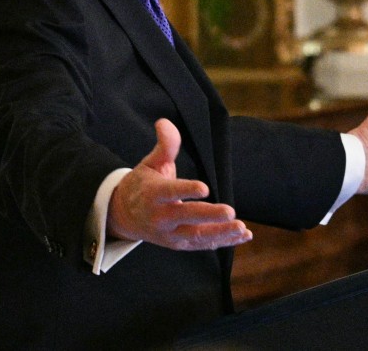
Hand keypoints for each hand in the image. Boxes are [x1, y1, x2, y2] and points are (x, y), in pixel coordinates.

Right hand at [108, 118, 251, 249]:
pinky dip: (224, 241)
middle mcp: (160, 217)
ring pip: (196, 236)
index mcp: (152, 194)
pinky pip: (202, 244)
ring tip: (242, 228)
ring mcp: (169, 233)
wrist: (123, 216)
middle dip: (209, 215)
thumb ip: (164, 145)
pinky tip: (244, 235)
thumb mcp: (150, 163)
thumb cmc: (143, 185)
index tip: (205, 188)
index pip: (170, 192)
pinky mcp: (179, 244)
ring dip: (221, 233)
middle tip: (231, 211)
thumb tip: (165, 122)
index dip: (186, 190)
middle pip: (186, 217)